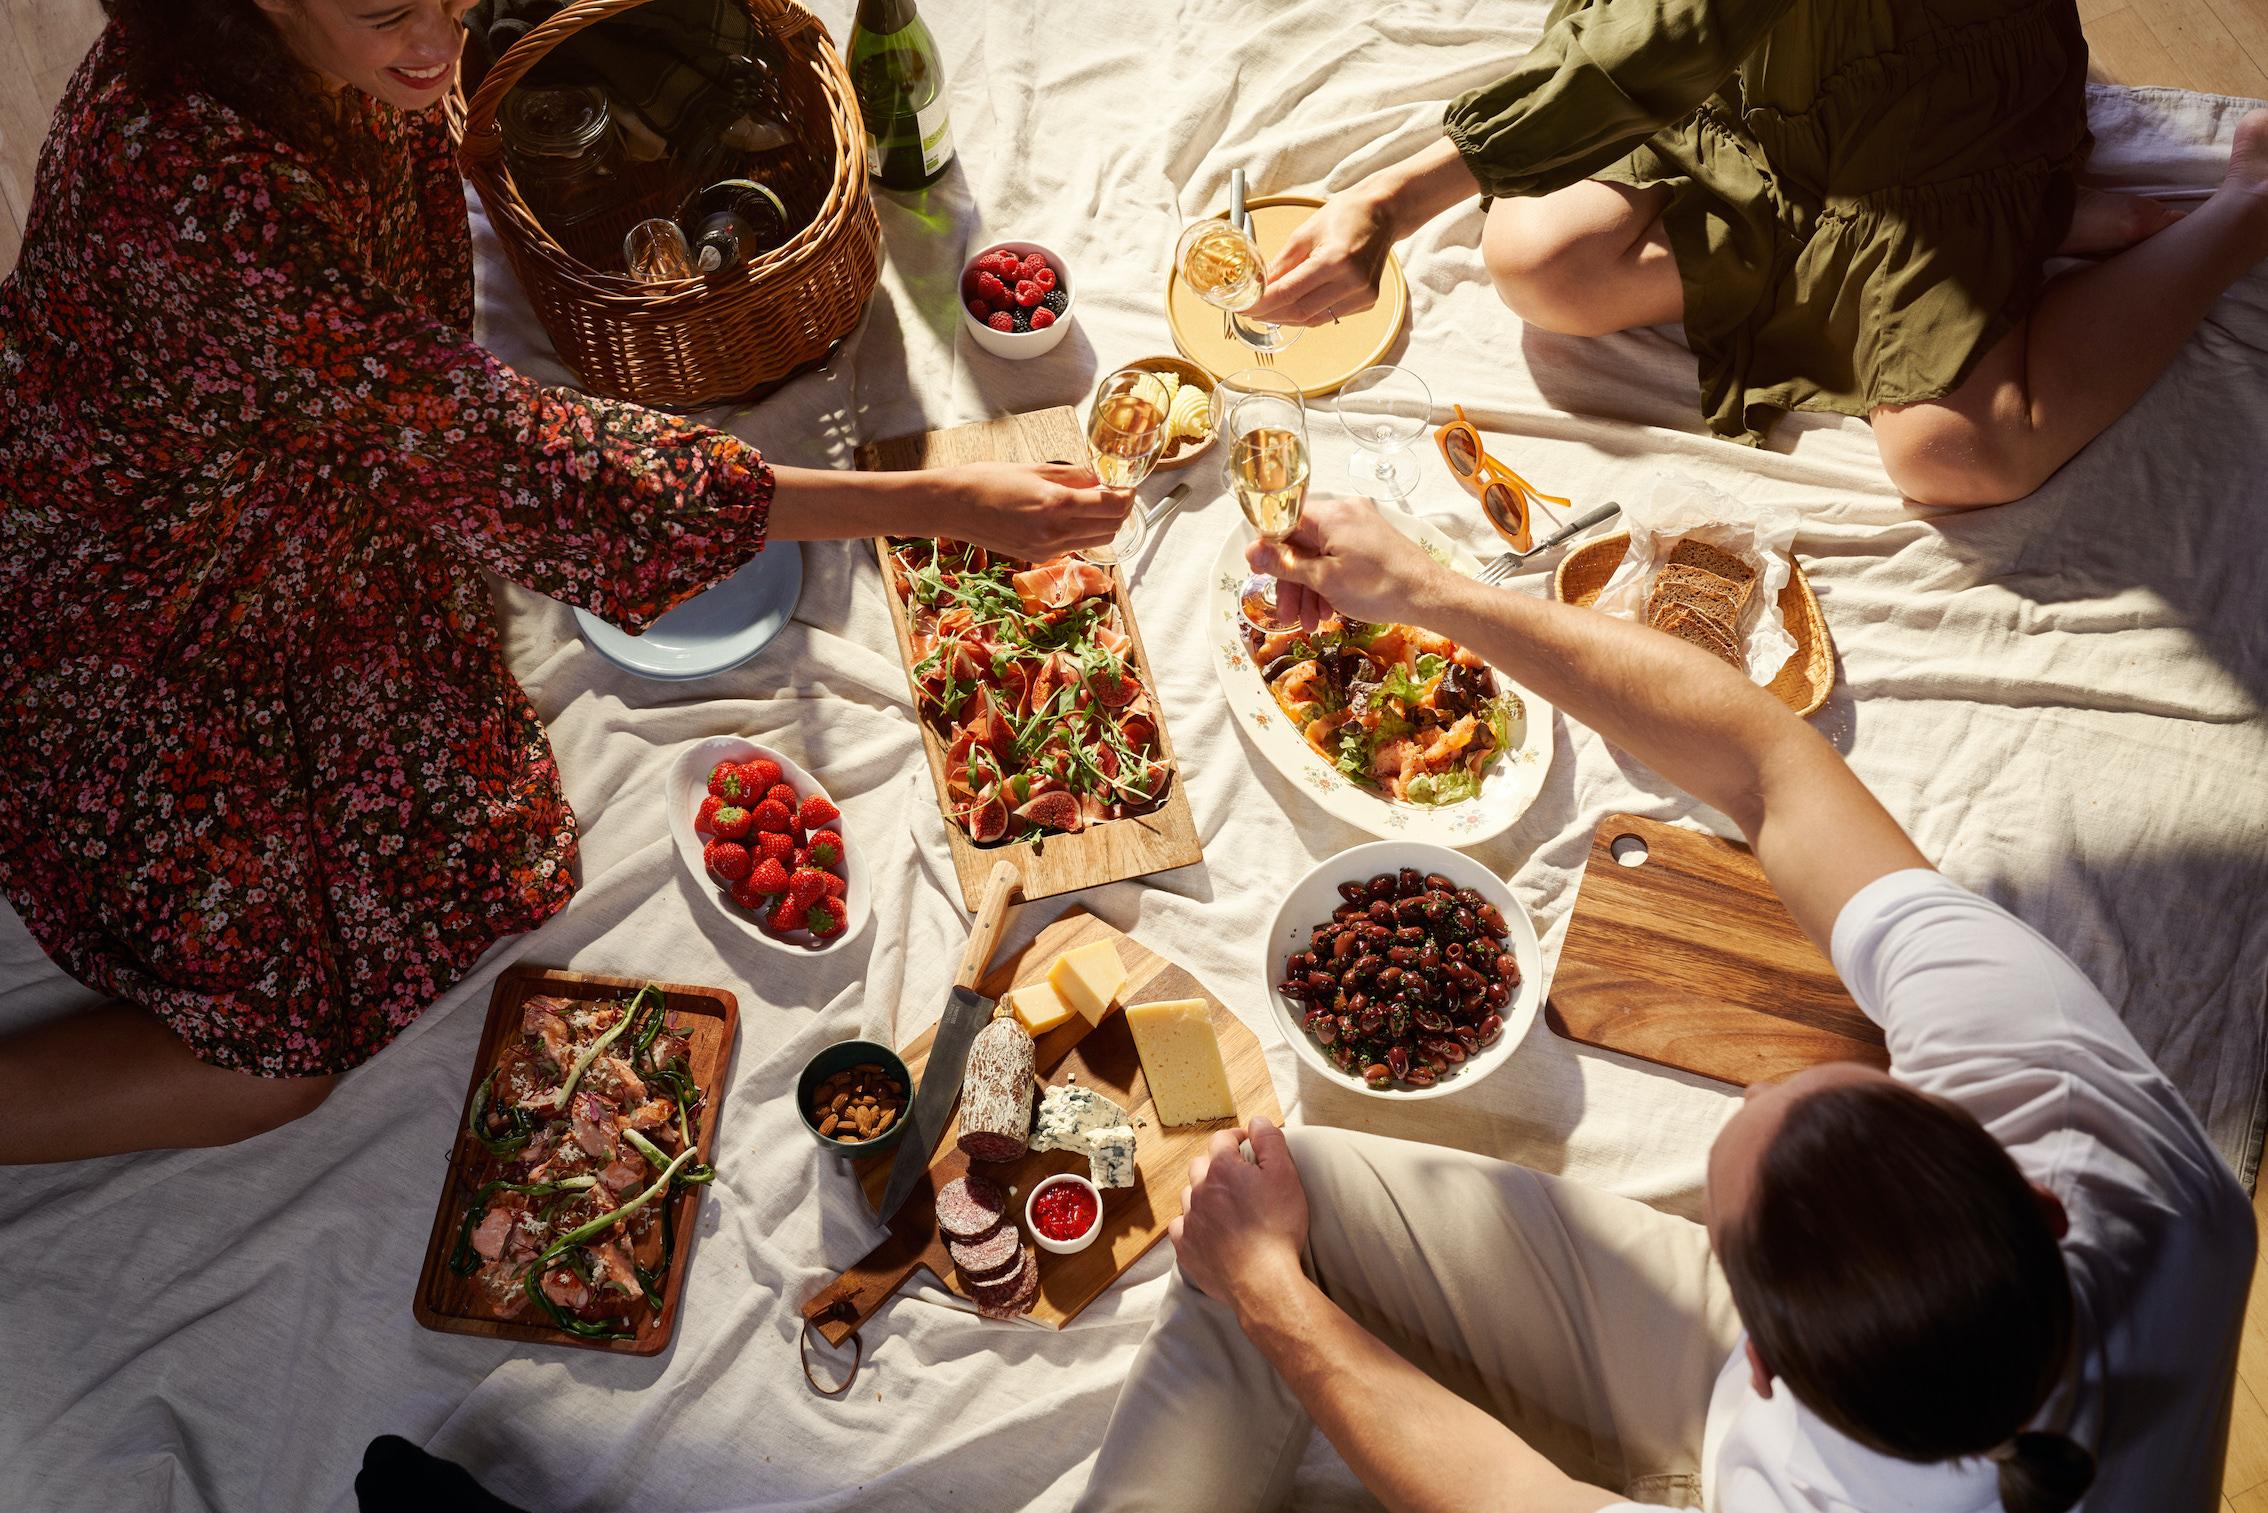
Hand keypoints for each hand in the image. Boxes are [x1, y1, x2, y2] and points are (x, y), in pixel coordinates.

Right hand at [935, 462, 1126, 559]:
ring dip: (1103, 524)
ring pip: (1096, 542)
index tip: (1127, 487)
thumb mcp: (1036, 468)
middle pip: (1111, 528)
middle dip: (1120, 511)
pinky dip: (1082, 533)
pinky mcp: (1037, 557)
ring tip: (1094, 504)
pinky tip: (1069, 517)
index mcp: (1056, 505)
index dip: (1127, 496)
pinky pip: (1074, 547)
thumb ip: (1074, 476)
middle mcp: (1055, 532)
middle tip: (1114, 494)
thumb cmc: (988, 480)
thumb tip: (1101, 479)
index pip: (1111, 506)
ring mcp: (1047, 549)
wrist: (953, 506)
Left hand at [1168, 1118, 1309, 1308]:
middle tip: (1237, 1174)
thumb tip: (1256, 1121)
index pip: (1222, 1139)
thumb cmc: (1277, 1226)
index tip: (1247, 1143)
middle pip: (1201, 1165)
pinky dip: (1193, 1222)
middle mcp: (1200, 1190)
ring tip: (1223, 1203)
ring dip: (1203, 1193)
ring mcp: (1190, 1219)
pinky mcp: (1186, 1247)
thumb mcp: (1285, 1175)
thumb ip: (1270, 1141)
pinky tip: (1207, 1229)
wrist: (1263, 1280)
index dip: (1236, 1137)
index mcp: (1223, 1168)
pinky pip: (1182, 1226)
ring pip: (1189, 1195)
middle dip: (1217, 1164)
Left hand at [1244, 185, 1397, 327]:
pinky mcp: (1367, 302)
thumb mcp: (1304, 234)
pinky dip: (1306, 314)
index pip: (1288, 292)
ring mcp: (1362, 295)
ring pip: (1313, 319)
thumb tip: (1257, 286)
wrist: (1383, 214)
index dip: (1261, 304)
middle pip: (1299, 312)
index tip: (1241, 307)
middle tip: (1248, 310)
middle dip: (1270, 314)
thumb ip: (1280, 265)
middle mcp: (1352, 282)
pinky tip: (1293, 306)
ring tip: (1266, 310)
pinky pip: (1328, 316)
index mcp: (1335, 261)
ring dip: (1286, 317)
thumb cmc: (1346, 215)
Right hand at [1245, 494, 1454, 630]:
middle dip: (1292, 582)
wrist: (1428, 596)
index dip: (1269, 551)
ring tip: (1311, 623)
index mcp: (1330, 513)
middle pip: (1301, 544)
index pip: (1284, 522)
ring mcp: (1360, 527)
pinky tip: (1328, 611)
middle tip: (1288, 616)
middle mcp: (1344, 512)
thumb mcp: (1323, 579)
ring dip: (1310, 589)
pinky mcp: (1372, 542)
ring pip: (1320, 555)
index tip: (1261, 577)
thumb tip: (1251, 550)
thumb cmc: (1377, 587)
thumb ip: (1285, 564)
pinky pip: (1338, 558)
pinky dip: (1330, 583)